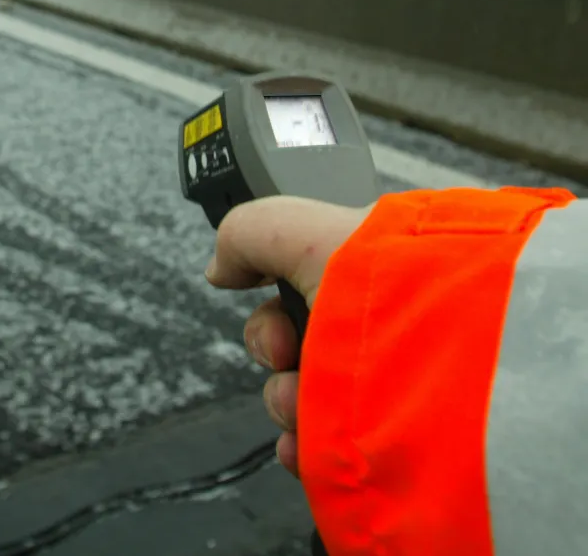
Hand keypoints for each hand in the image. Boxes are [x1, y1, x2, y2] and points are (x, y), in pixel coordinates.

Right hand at [204, 196, 372, 476]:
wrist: (461, 355)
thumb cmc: (391, 281)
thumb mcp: (299, 232)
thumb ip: (248, 234)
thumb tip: (222, 267)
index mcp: (364, 282)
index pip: (300, 299)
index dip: (273, 310)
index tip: (277, 312)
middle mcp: (375, 333)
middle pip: (296, 351)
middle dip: (277, 356)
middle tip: (289, 355)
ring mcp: (384, 386)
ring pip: (308, 400)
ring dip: (286, 403)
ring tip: (302, 403)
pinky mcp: (390, 436)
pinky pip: (329, 449)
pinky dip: (304, 450)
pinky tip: (302, 446)